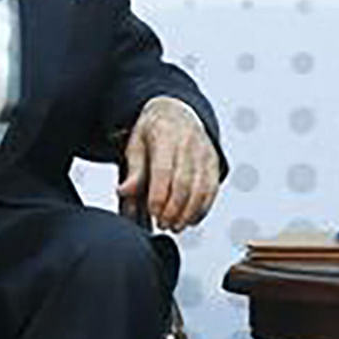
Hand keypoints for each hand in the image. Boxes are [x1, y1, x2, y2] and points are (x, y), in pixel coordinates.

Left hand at [117, 96, 220, 231]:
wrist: (178, 112)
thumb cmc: (152, 132)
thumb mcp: (136, 145)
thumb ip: (133, 170)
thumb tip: (123, 192)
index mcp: (165, 135)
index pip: (164, 170)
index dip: (159, 195)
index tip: (152, 213)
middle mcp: (189, 142)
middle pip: (184, 183)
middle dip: (174, 209)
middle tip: (163, 224)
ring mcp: (204, 152)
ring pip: (202, 189)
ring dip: (189, 212)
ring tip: (175, 226)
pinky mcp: (214, 162)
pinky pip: (212, 189)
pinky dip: (203, 208)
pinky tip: (190, 219)